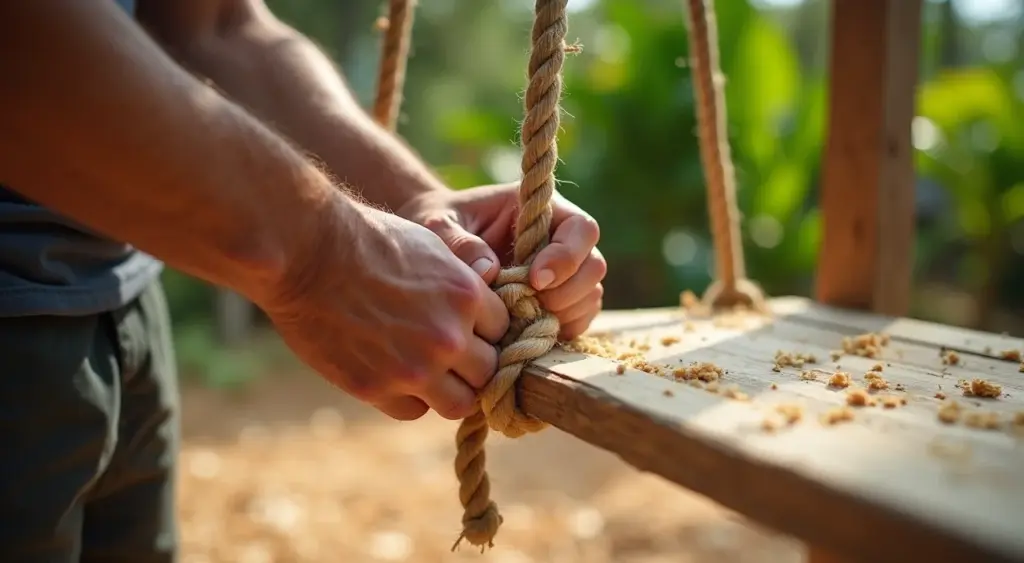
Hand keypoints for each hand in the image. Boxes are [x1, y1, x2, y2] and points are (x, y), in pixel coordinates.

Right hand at [258, 197, 509, 421]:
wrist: (307, 252)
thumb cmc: (367, 239)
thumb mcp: (432, 249)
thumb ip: (461, 287)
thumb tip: (478, 315)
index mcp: (468, 296)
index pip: (504, 332)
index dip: (488, 332)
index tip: (472, 331)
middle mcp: (449, 337)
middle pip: (490, 372)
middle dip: (475, 366)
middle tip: (453, 358)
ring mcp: (414, 368)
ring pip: (460, 404)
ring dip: (450, 391)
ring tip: (430, 375)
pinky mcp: (377, 389)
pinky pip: (414, 411)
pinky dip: (410, 400)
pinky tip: (394, 376)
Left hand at [397, 183, 606, 339]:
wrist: (435, 246)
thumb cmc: (438, 224)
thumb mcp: (438, 225)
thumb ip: (459, 243)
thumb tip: (489, 272)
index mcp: (542, 210)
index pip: (581, 229)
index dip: (566, 256)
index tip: (534, 279)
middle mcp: (561, 240)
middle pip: (594, 266)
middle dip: (568, 292)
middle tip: (529, 305)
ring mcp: (564, 273)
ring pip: (590, 296)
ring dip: (565, 314)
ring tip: (524, 322)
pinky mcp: (557, 302)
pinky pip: (577, 319)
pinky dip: (560, 331)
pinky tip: (527, 335)